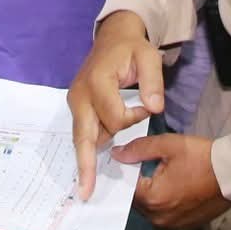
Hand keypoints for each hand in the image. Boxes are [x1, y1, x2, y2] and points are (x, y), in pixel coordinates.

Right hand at [68, 12, 165, 198]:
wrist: (113, 37)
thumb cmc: (132, 48)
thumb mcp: (148, 56)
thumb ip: (153, 81)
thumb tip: (154, 109)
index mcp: (98, 82)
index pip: (115, 117)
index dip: (133, 118)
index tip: (147, 107)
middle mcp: (81, 96)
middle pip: (83, 136)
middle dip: (85, 164)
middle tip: (85, 191)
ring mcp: (76, 103)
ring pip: (81, 138)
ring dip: (86, 160)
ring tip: (85, 188)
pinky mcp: (77, 108)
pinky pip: (82, 133)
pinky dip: (85, 151)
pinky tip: (87, 171)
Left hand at [117, 132, 230, 229]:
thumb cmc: (201, 157)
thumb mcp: (168, 145)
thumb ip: (139, 149)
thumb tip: (116, 154)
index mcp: (152, 199)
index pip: (127, 186)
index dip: (127, 171)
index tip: (131, 160)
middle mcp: (158, 218)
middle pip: (137, 200)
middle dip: (139, 184)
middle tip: (146, 165)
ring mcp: (172, 225)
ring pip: (151, 209)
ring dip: (152, 195)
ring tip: (161, 176)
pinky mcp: (185, 227)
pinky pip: (165, 215)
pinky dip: (165, 203)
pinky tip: (174, 188)